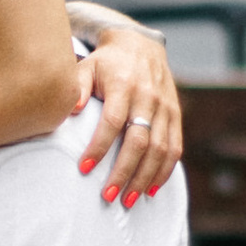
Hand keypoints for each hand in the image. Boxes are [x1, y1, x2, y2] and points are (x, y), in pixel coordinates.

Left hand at [79, 26, 182, 206]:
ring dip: (144, 178)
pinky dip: (165, 171)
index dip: (99, 147)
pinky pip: (175, 147)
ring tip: (128, 200)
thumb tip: (71, 110)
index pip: (112, 121)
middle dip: (124, 172)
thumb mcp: (86, 66)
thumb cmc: (105, 63)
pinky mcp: (175, 115)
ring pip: (159, 149)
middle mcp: (148, 97)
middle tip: (107, 196)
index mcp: (124, 85)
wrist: (140, 45)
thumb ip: (77, 87)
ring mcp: (164, 108)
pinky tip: (151, 189)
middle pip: (139, 141)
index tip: (83, 169)